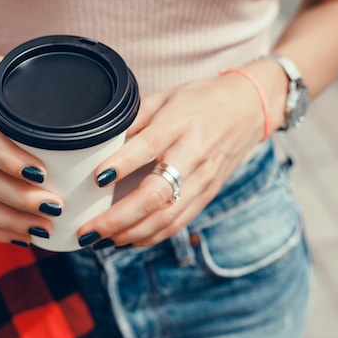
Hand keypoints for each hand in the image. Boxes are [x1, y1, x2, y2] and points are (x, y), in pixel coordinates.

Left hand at [79, 73, 266, 247]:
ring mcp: (203, 179)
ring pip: (166, 217)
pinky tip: (127, 240)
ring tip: (100, 239)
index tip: (96, 178)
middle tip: (89, 229)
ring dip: (131, 233)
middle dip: (119, 217)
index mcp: (179, 124)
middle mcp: (193, 155)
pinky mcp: (208, 194)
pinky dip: (151, 236)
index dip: (122, 164)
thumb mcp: (164, 97)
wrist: (248, 108)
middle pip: (156, 195)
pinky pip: (178, 222)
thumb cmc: (200, 100)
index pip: (149, 146)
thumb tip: (100, 141)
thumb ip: (134, 118)